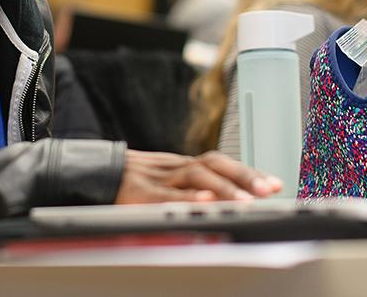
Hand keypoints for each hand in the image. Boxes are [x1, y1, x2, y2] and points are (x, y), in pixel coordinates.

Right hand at [114, 150, 282, 203]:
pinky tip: (205, 202)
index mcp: (181, 165)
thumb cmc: (131, 183)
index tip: (276, 183)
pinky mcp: (141, 192)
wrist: (91, 174)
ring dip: (225, 189)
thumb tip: (223, 201)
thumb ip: (190, 190)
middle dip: (246, 176)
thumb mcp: (164, 183)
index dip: (248, 172)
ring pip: (196, 177)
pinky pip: (167, 194)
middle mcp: (174, 167)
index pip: (221, 163)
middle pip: (214, 164)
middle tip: (271, 189)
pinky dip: (187, 197)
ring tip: (247, 202)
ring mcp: (158, 177)